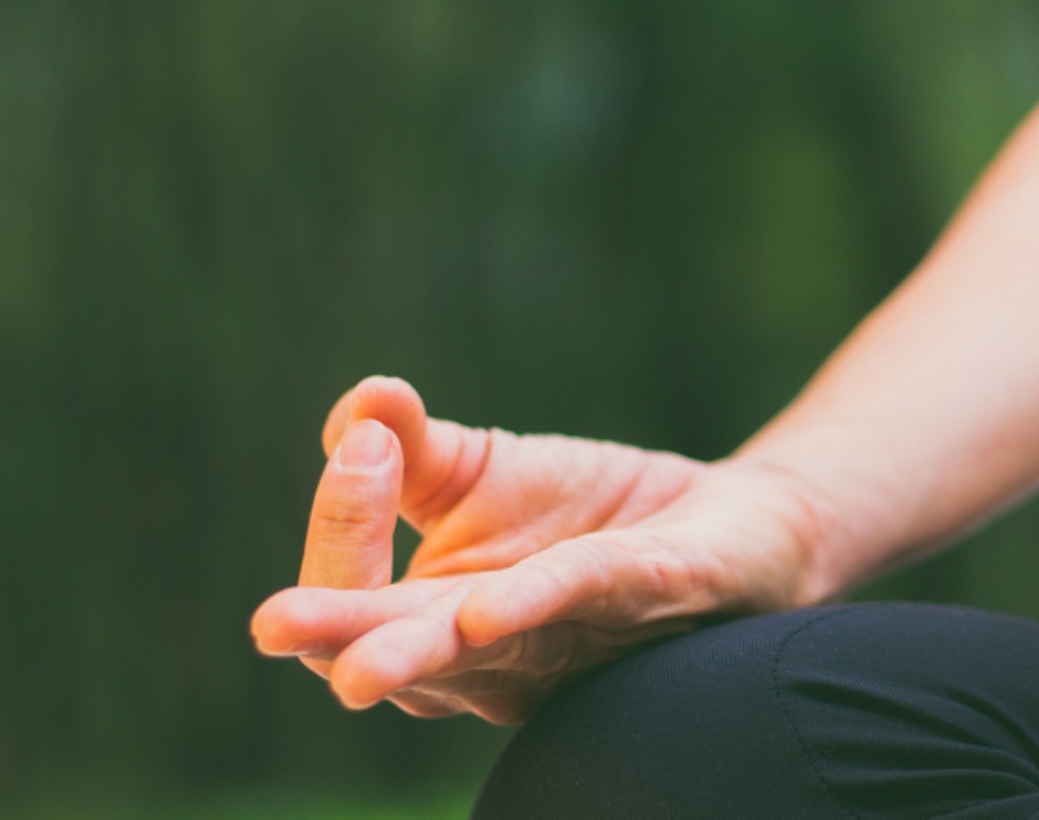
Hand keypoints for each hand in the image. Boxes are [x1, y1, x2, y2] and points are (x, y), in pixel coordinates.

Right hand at [250, 377, 838, 722]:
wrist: (730, 516)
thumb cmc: (594, 513)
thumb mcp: (485, 471)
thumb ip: (410, 447)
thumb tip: (358, 404)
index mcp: (441, 621)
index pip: (355, 604)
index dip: (341, 525)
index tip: (362, 442)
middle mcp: (498, 653)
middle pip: (402, 661)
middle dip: (341, 638)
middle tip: (274, 623)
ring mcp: (574, 637)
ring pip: (482, 659)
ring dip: (419, 655)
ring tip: (360, 667)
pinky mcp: (652, 596)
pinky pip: (584, 605)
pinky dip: (534, 606)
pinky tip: (488, 609)